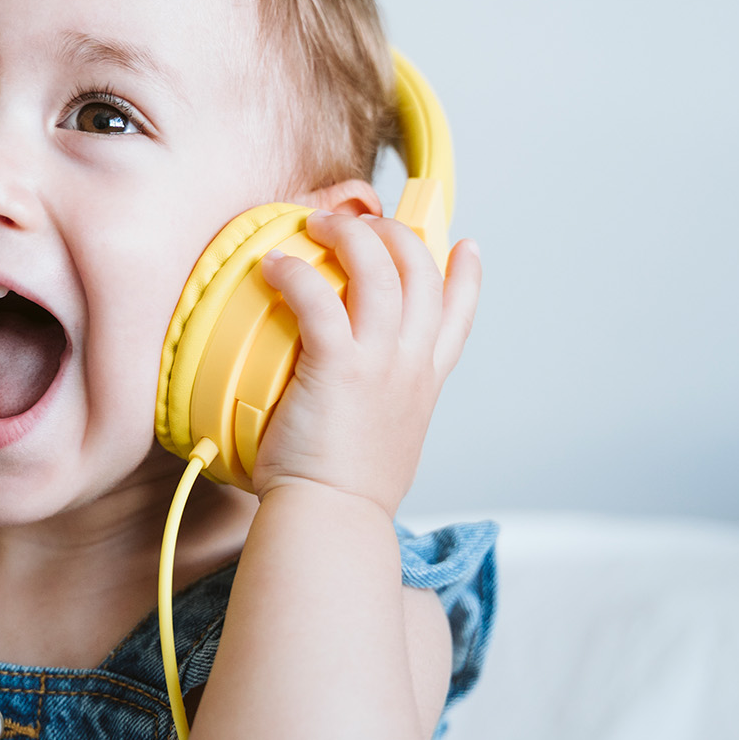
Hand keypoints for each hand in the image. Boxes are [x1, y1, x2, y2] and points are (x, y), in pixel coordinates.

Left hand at [249, 212, 480, 513]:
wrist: (333, 519)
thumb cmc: (345, 492)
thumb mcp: (385, 443)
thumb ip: (381, 409)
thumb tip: (357, 400)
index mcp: (424, 384)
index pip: (458, 317)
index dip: (465, 276)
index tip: (464, 245)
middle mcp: (411, 367)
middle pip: (422, 273)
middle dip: (395, 233)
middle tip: (359, 220)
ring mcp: (380, 364)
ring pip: (380, 270)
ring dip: (349, 235)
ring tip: (315, 224)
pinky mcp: (338, 367)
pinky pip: (319, 298)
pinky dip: (295, 273)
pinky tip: (273, 267)